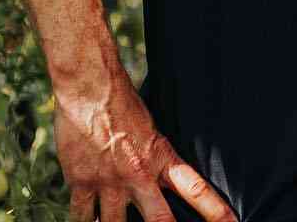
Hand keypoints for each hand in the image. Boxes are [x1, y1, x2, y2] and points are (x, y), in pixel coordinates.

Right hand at [55, 69, 234, 221]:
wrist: (92, 88)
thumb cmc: (123, 102)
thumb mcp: (151, 128)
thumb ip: (156, 155)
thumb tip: (163, 175)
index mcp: (160, 157)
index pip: (195, 189)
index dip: (215, 210)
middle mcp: (137, 175)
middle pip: (159, 221)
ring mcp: (109, 182)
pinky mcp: (81, 183)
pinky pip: (82, 217)